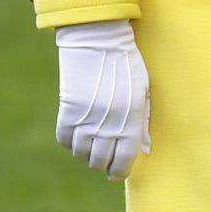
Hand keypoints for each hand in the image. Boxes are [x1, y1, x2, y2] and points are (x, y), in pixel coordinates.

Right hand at [54, 18, 150, 179]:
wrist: (98, 38)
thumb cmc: (126, 63)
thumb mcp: (142, 91)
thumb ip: (143, 121)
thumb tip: (145, 148)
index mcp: (131, 119)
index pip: (125, 159)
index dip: (120, 170)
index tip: (118, 173)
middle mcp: (107, 123)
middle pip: (101, 160)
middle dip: (104, 165)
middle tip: (104, 162)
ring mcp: (86, 118)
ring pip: (82, 153)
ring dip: (87, 155)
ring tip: (92, 148)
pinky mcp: (67, 110)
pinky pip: (65, 139)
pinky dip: (70, 142)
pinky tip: (78, 136)